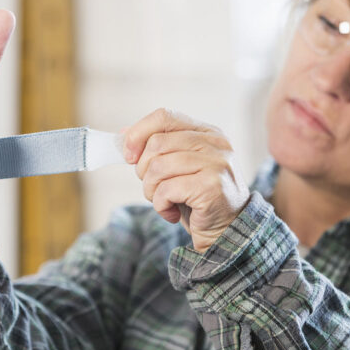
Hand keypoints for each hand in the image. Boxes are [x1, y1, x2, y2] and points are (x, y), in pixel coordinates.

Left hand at [123, 108, 250, 252]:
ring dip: (151, 190)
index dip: (138, 134)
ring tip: (164, 202)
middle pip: (156, 143)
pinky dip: (161, 205)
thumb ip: (156, 149)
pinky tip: (172, 213)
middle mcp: (216, 144)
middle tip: (155, 188)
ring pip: (158, 167)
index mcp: (207, 132)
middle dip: (144, 170)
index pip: (164, 116)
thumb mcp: (177, 169)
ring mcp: (216, 164)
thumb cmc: (197, 199)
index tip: (128, 156)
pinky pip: (166, 189)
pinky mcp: (211, 187)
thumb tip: (123, 135)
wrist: (227, 232)